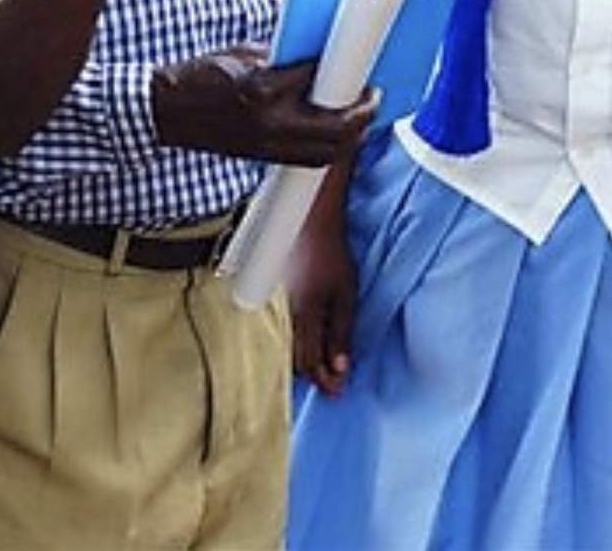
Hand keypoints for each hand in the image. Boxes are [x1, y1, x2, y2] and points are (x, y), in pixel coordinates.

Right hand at [150, 46, 376, 162]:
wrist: (167, 112)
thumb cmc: (200, 76)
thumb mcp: (243, 54)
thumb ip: (281, 57)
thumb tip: (316, 56)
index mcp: (262, 88)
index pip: (317, 79)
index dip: (343, 70)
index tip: (359, 66)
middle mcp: (269, 122)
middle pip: (336, 128)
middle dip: (362, 113)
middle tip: (371, 96)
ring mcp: (267, 145)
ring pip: (328, 151)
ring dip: (350, 135)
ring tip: (358, 115)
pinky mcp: (263, 157)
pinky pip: (309, 159)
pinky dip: (327, 147)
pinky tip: (333, 132)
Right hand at [288, 192, 359, 394]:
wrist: (307, 220)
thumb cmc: (331, 255)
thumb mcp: (346, 295)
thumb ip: (342, 333)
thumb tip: (340, 370)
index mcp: (305, 313)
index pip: (309, 361)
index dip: (324, 380)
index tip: (337, 391)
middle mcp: (283, 311)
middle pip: (291, 358)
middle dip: (310, 374)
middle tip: (329, 381)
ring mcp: (271, 303)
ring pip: (280, 344)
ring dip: (298, 359)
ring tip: (316, 364)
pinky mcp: (264, 294)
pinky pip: (273, 327)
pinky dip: (287, 340)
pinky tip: (298, 340)